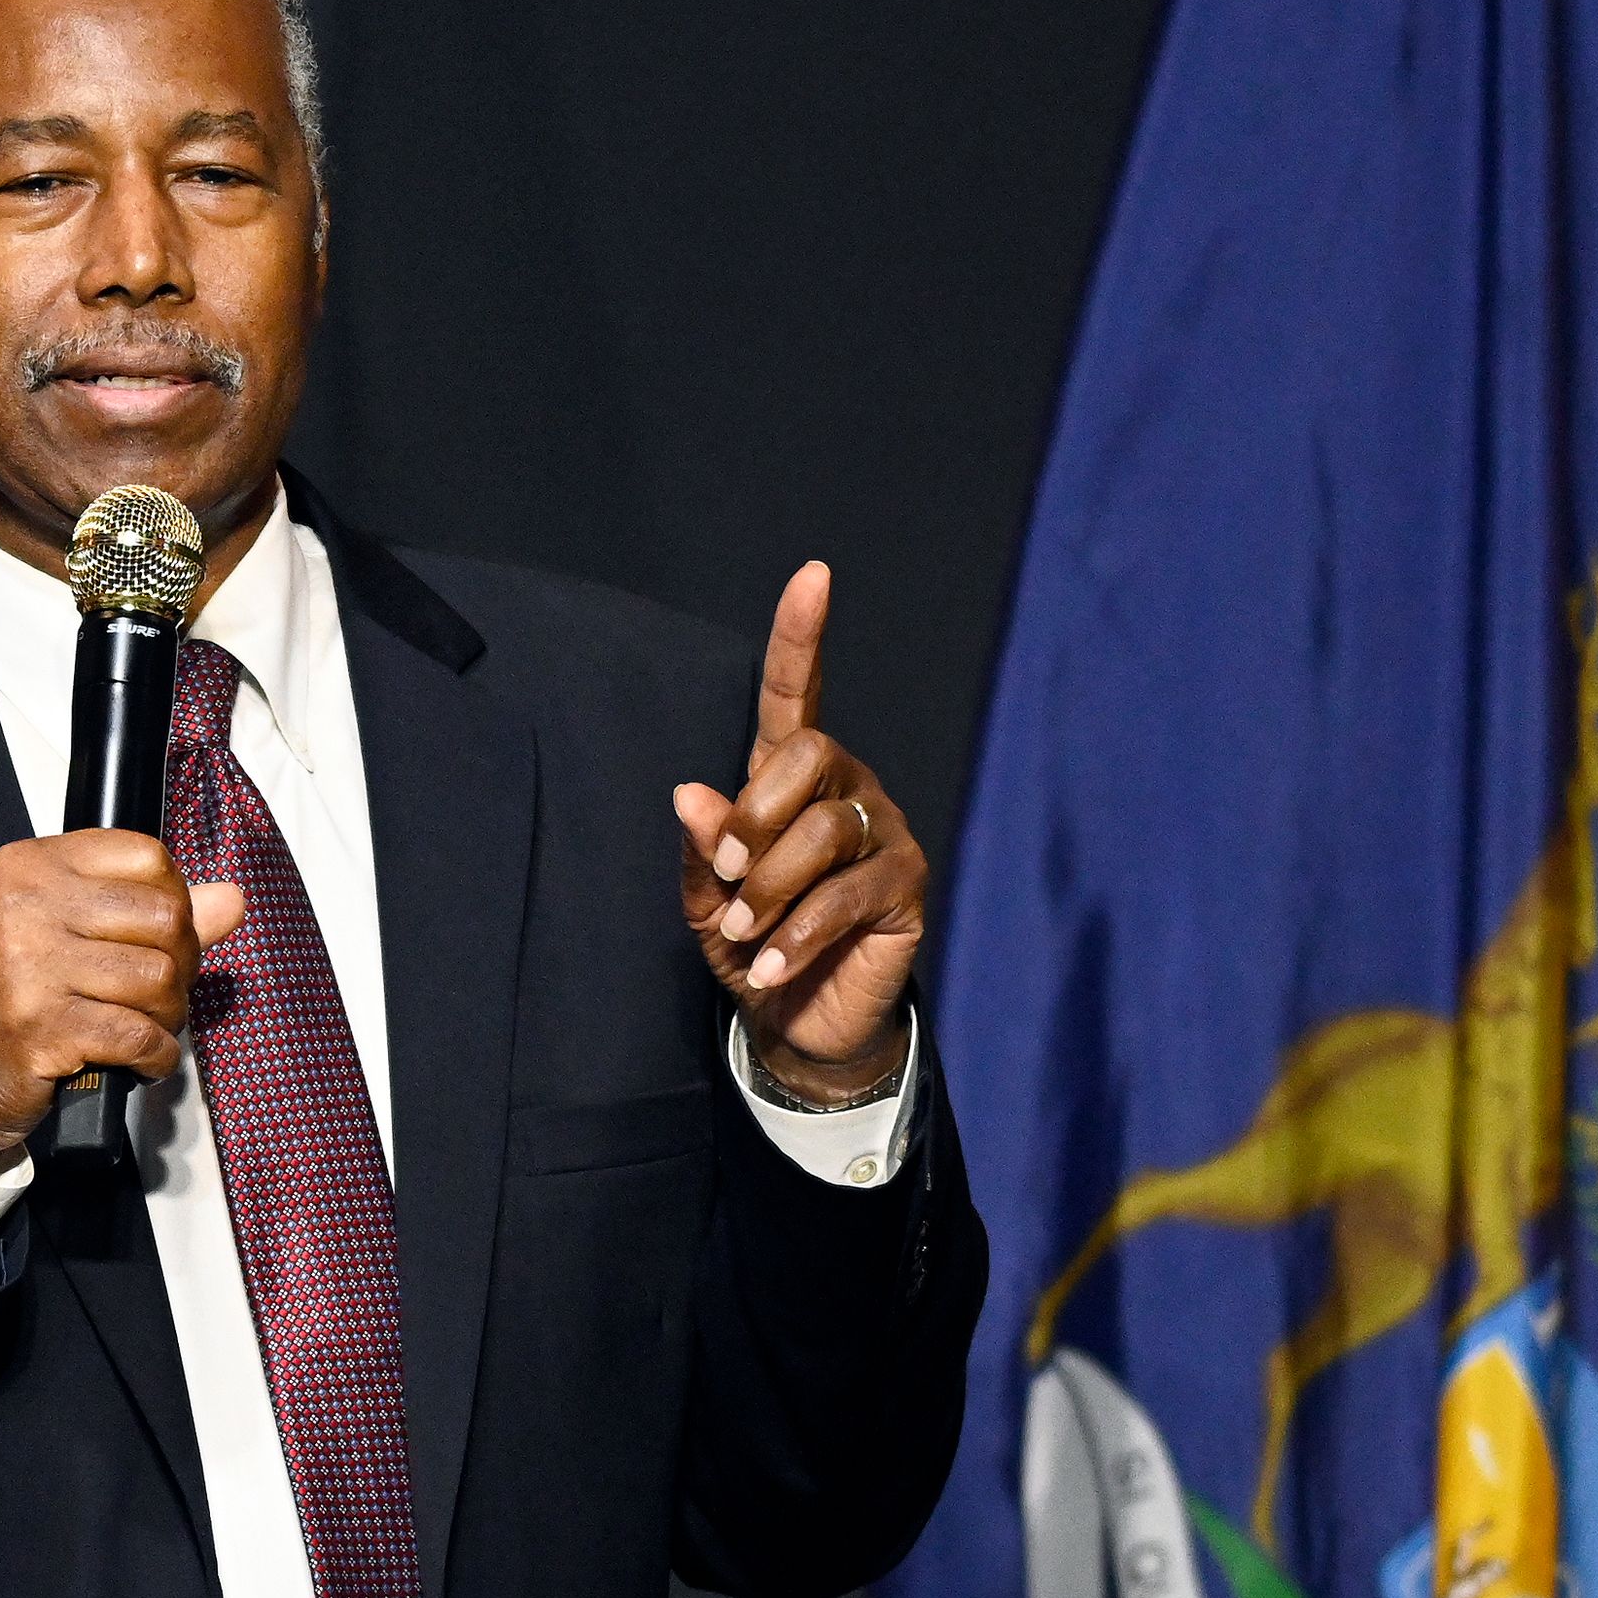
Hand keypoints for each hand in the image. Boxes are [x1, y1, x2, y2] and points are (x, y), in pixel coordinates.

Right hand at [0, 831, 247, 1170]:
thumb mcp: (55, 936)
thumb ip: (146, 913)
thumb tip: (232, 899)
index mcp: (28, 866)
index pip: (147, 856)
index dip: (174, 902)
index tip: (159, 938)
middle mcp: (25, 905)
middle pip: (165, 917)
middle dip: (181, 965)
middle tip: (158, 994)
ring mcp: (31, 967)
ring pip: (158, 979)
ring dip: (168, 1017)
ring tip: (144, 1028)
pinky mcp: (42, 1029)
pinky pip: (140, 1036)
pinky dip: (156, 1057)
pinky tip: (139, 1062)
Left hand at [673, 561, 925, 1100]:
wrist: (798, 1021)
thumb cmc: (751, 945)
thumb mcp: (708, 900)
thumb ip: (704, 849)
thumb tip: (690, 793)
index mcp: (790, 778)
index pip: (796, 693)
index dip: (801, 636)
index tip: (813, 576)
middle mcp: (845, 788)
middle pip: (808, 755)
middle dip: (755, 819)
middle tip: (731, 882)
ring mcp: (883, 832)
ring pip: (822, 830)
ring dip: (769, 892)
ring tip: (748, 937)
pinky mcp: (907, 885)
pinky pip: (848, 894)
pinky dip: (798, 936)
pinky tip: (772, 968)